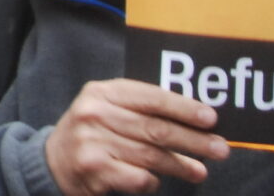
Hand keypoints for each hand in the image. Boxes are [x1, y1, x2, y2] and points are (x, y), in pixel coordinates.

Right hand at [43, 79, 227, 194]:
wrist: (53, 162)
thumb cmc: (93, 133)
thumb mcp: (107, 109)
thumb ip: (141, 108)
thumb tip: (195, 118)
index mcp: (101, 92)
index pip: (151, 97)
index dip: (184, 108)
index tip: (211, 118)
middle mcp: (94, 113)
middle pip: (155, 128)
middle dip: (193, 140)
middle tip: (220, 148)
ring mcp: (92, 141)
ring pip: (151, 155)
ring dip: (181, 165)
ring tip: (200, 171)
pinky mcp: (94, 168)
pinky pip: (138, 177)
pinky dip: (152, 181)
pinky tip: (158, 181)